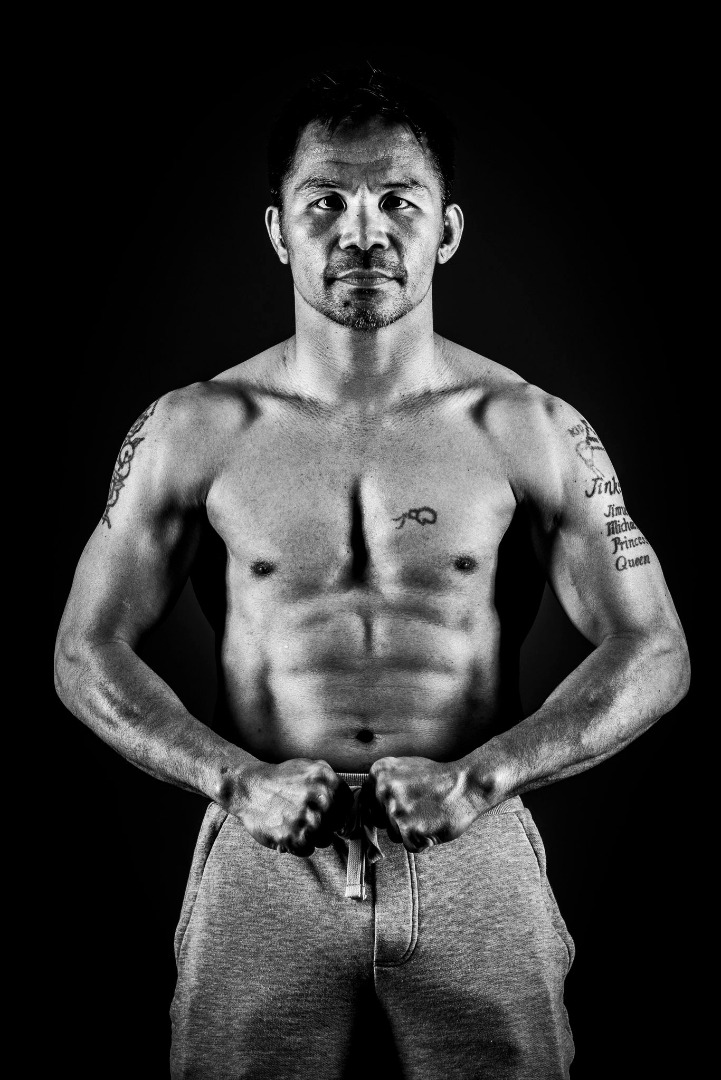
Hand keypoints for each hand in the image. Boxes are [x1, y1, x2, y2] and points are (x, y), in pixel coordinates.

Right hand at [234, 758, 353, 856]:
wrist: (250, 788)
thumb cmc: (281, 779)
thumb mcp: (309, 767)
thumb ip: (331, 781)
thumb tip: (350, 802)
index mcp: (325, 779)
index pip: (348, 804)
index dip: (340, 811)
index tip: (331, 814)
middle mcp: (318, 798)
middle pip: (338, 824)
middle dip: (327, 824)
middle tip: (310, 819)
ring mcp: (305, 818)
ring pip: (325, 839)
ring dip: (314, 836)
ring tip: (298, 824)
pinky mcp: (291, 836)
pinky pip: (308, 850)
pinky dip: (300, 845)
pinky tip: (290, 831)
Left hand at [367, 756, 485, 853]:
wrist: (466, 784)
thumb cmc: (438, 778)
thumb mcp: (404, 768)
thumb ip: (383, 783)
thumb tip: (365, 805)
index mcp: (379, 772)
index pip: (367, 801)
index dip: (383, 807)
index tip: (400, 805)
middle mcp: (383, 790)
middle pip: (379, 819)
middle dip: (396, 820)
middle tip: (418, 809)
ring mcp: (396, 811)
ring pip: (393, 834)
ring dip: (410, 831)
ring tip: (428, 815)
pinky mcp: (409, 830)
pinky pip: (410, 846)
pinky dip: (423, 841)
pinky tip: (433, 824)